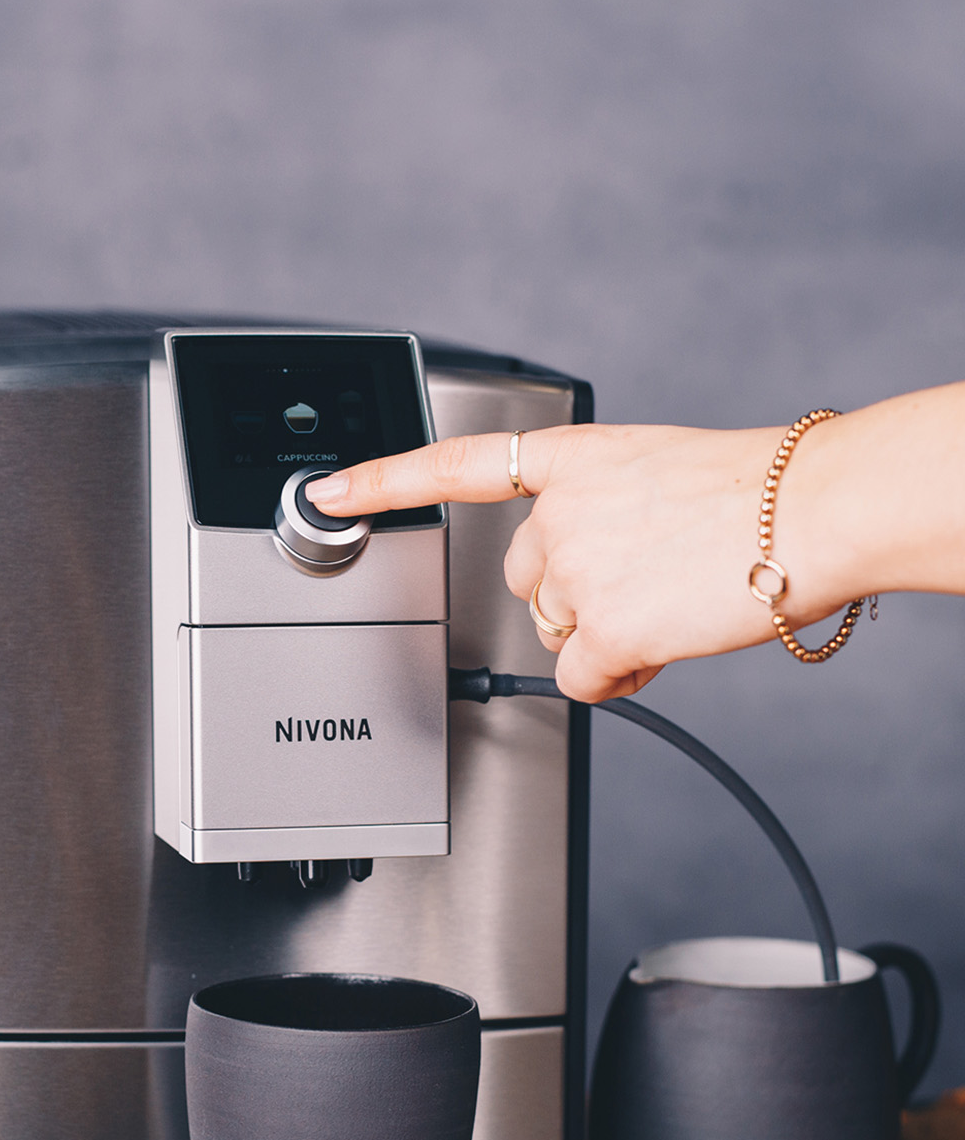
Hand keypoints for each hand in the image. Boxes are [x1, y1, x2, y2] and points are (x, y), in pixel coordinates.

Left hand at [306, 423, 812, 701]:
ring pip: (556, 631)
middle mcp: (561, 513)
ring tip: (667, 606)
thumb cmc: (756, 492)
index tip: (328, 492)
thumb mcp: (657, 471)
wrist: (810, 510)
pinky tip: (660, 646)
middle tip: (644, 583)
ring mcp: (577, 572)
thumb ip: (601, 508)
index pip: (456, 468)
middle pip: (526, 582)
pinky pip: (580, 678)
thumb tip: (589, 570)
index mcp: (572, 461)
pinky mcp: (604, 629)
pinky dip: (617, 676)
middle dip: (572, 597)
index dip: (383, 483)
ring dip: (602, 636)